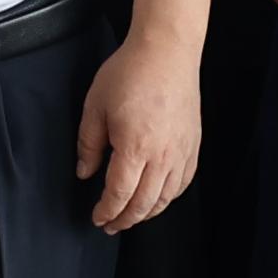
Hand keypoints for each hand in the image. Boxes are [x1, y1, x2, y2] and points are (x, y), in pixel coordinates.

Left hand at [78, 39, 204, 231]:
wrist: (167, 51)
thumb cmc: (130, 73)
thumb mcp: (95, 107)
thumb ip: (89, 144)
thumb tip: (85, 172)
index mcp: (135, 147)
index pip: (119, 194)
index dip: (107, 211)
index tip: (98, 218)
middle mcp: (162, 155)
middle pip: (145, 203)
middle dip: (125, 219)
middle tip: (111, 225)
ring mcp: (182, 151)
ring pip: (167, 197)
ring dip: (148, 213)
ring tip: (132, 216)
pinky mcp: (193, 144)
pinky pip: (184, 182)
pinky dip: (170, 196)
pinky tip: (159, 197)